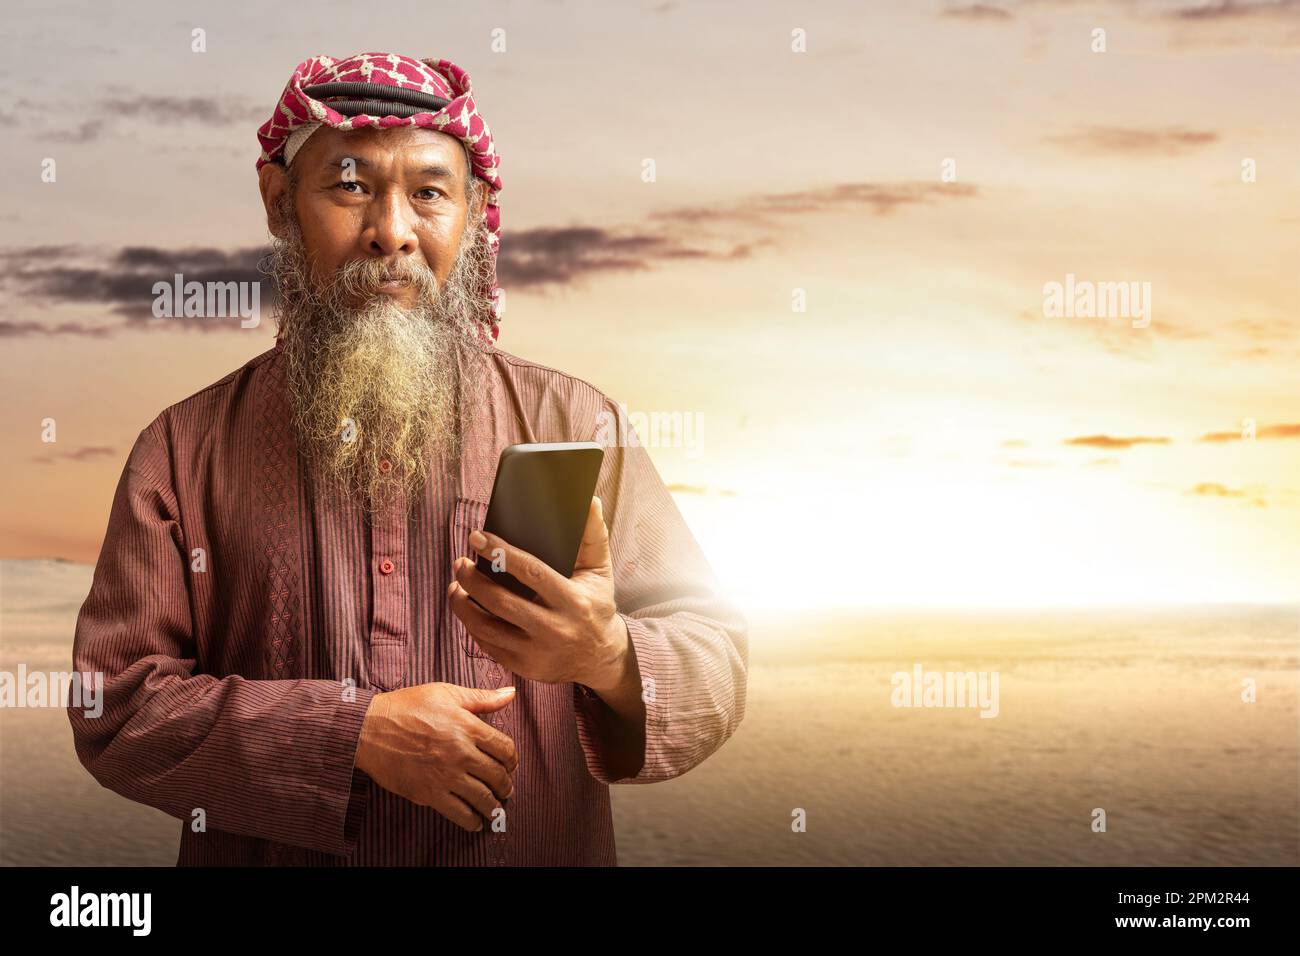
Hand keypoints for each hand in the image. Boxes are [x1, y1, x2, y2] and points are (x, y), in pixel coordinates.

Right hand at [354, 682, 517, 832]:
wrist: (369, 729)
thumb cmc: (406, 707)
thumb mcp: (445, 693)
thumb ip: (482, 698)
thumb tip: (510, 694)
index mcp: (468, 727)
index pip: (505, 748)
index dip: (512, 759)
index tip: (510, 764)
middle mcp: (461, 753)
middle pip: (497, 775)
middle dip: (506, 785)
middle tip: (505, 789)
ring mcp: (446, 776)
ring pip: (483, 798)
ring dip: (494, 806)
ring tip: (495, 808)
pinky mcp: (429, 794)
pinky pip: (459, 813)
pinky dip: (472, 821)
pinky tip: (476, 822)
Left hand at [448, 496, 630, 693]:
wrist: (601, 659)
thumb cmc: (596, 606)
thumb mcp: (600, 571)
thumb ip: (593, 535)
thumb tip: (590, 501)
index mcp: (573, 601)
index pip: (530, 572)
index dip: (500, 553)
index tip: (477, 537)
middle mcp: (554, 630)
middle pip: (500, 602)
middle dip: (472, 579)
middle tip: (459, 562)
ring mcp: (537, 653)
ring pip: (486, 628)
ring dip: (463, 604)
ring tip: (457, 584)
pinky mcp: (524, 668)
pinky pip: (488, 646)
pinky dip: (472, 625)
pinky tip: (468, 608)